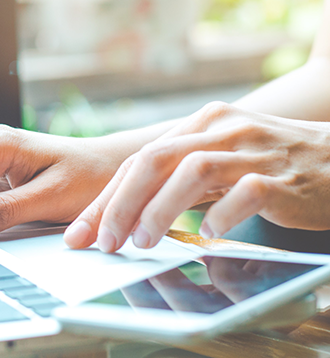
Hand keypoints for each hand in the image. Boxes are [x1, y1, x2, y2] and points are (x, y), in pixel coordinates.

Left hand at [65, 102, 329, 252]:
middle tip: (102, 242)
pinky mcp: (283, 176)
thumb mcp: (219, 159)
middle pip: (154, 160)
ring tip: (141, 242)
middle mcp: (222, 129)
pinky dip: (222, 214)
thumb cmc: (272, 163)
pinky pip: (246, 192)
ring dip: (158, 209)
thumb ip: (178, 176)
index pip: (139, 159)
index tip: (82, 231)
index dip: (106, 198)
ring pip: (192, 171)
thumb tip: (124, 210)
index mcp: (200, 123)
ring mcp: (253, 150)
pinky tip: (210, 234)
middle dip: (119, 204)